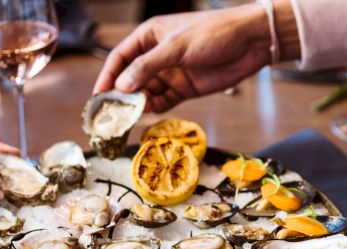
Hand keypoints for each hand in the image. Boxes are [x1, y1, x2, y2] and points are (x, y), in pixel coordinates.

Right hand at [94, 4, 271, 111]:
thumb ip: (147, 67)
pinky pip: (164, 100)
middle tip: (111, 113)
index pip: (120, 58)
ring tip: (129, 116)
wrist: (248, 43)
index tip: (98, 95)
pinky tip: (148, 113)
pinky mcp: (184, 88)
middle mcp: (157, 55)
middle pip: (131, 78)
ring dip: (138, 103)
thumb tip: (122, 86)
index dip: (108, 75)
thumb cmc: (212, 34)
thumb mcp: (175, 48)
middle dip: (121, 94)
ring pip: (147, 92)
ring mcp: (171, 73)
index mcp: (150, 37)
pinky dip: (155, 107)